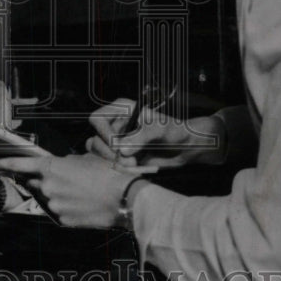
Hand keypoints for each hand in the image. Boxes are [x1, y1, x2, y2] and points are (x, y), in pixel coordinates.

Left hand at [0, 152, 133, 228]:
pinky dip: (64, 207)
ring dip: (54, 195)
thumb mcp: (83, 159)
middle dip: (41, 181)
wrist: (123, 198)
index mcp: (51, 167)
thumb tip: (59, 168)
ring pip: (45, 198)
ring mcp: (52, 205)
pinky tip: (80, 204)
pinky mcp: (61, 220)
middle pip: (33, 183)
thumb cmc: (106, 174)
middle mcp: (47, 186)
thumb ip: (64, 163)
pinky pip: (56, 212)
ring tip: (77, 192)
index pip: (19, 164)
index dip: (2, 163)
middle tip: (63, 180)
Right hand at [87, 99, 226, 168]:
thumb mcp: (161, 129)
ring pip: (98, 154)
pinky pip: (108, 165)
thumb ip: (142, 136)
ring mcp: (116, 143)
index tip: (116, 145)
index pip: (97, 119)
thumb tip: (122, 150)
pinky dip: (117, 169)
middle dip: (111, 154)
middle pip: (95, 140)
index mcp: (121, 110)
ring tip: (133, 165)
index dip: (103, 133)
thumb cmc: (175, 131)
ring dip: (113, 163)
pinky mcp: (120, 158)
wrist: (185, 149)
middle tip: (131, 161)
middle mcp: (115, 126)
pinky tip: (133, 170)